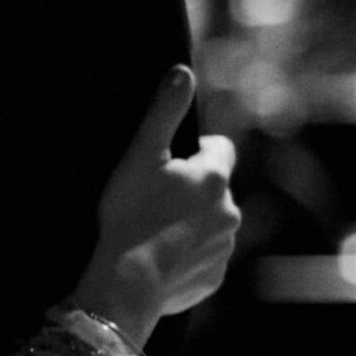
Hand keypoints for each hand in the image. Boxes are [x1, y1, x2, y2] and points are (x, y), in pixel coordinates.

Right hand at [73, 65, 240, 347]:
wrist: (126, 283)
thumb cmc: (130, 215)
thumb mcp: (140, 155)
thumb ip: (164, 112)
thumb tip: (182, 72)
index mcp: (214, 179)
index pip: (221, 149)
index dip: (197, 151)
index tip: (170, 163)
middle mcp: (229, 212)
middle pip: (216, 190)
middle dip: (193, 191)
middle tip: (155, 200)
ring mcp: (223, 249)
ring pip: (212, 225)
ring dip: (192, 224)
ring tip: (155, 231)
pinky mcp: (214, 280)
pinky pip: (204, 260)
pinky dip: (186, 257)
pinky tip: (158, 259)